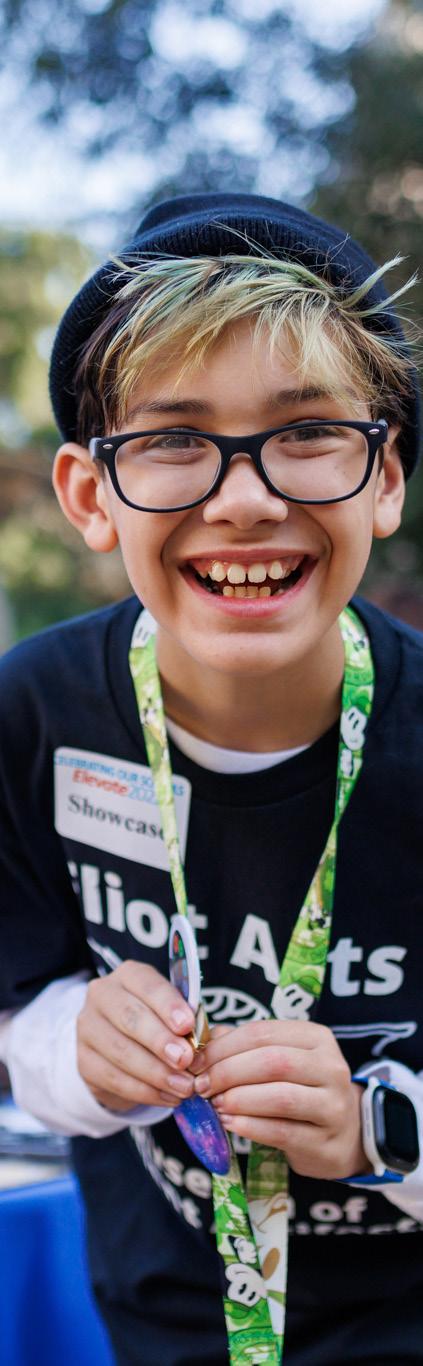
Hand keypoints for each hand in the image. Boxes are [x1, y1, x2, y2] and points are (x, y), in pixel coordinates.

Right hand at [77, 961, 194, 1111]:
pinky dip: (145, 1091)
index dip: (168, 1005)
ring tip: (184, 1086)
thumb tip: (199, 1041)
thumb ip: (183, 1021)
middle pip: (130, 1018)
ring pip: (121, 1052)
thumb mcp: (170, 1012)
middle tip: (185, 1060)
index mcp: (128, 975)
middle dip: (160, 1041)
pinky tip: (167, 1097)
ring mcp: (87, 1028)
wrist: (117, 1048)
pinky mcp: (84, 1061)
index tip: (188, 1025)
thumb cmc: (155, 1022)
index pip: (147, 985)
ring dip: (156, 1073)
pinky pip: (114, 1079)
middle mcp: (102, 995)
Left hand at [193, 1020, 369, 1179]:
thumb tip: (202, 1043)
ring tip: (216, 1105)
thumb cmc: (302, 1090)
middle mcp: (331, 1067)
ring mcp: (333, 1106)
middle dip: (228, 1073)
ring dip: (239, 1100)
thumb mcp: (281, 1059)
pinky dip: (250, 1127)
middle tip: (202, 1086)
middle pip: (272, 1062)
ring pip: (280, 1097)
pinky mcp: (325, 1142)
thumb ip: (244, 1047)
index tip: (197, 1062)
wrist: (344, 1134)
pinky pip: (282, 1132)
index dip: (224, 1046)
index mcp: (317, 1038)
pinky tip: (230, 1124)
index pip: (263, 1033)